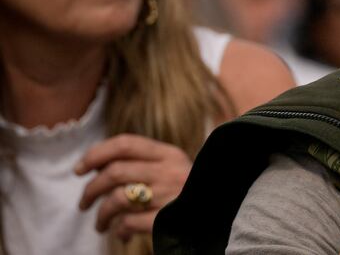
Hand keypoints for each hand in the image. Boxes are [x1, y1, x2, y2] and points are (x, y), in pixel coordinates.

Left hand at [75, 133, 191, 241]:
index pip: (125, 143)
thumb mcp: (172, 167)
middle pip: (115, 172)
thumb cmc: (187, 190)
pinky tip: (121, 234)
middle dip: (91, 189)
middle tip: (83, 203)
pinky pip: (129, 223)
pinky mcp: (167, 220)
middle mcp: (169, 171)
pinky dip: (119, 230)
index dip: (96, 154)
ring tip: (99, 224)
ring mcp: (168, 195)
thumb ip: (142, 160)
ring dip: (100, 214)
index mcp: (169, 154)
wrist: (220, 212)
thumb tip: (95, 163)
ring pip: (117, 199)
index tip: (79, 169)